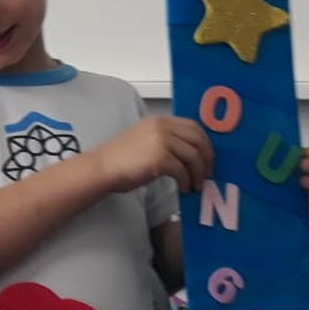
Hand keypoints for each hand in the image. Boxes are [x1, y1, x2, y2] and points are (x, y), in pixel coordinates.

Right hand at [91, 116, 213, 194]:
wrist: (102, 168)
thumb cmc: (119, 159)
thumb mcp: (144, 140)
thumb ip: (164, 141)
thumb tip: (188, 156)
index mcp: (158, 121)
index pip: (192, 126)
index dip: (204, 143)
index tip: (207, 157)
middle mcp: (161, 127)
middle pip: (197, 139)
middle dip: (207, 158)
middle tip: (207, 173)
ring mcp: (161, 141)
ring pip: (193, 156)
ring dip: (198, 173)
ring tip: (195, 185)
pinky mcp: (159, 158)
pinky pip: (182, 170)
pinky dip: (186, 181)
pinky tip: (183, 188)